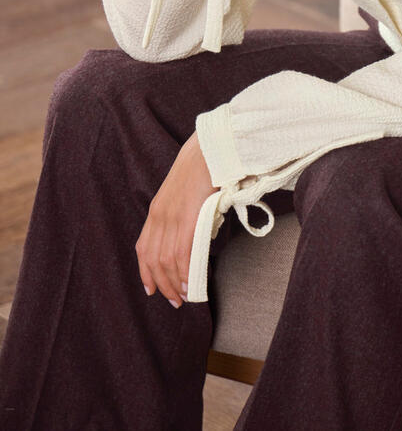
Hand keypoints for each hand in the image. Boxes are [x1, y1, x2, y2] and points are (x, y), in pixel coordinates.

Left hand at [135, 131, 218, 306]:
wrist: (210, 147)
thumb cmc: (203, 167)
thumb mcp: (183, 192)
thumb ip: (181, 213)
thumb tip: (191, 237)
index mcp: (156, 209)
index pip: (143, 248)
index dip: (145, 272)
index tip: (151, 289)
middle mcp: (159, 215)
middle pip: (154, 260)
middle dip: (163, 284)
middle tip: (174, 301)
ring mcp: (173, 216)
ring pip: (167, 261)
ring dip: (175, 283)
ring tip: (185, 297)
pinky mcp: (188, 217)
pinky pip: (183, 252)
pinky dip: (185, 272)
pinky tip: (191, 283)